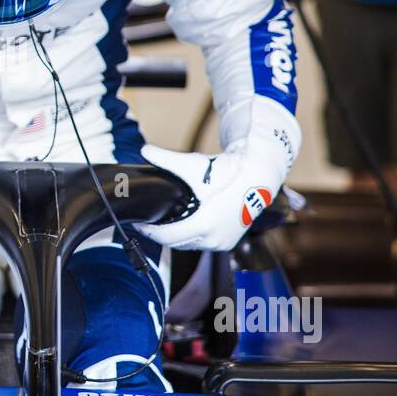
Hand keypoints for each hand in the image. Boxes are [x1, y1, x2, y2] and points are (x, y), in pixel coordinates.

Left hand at [134, 144, 280, 250]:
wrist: (256, 176)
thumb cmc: (226, 171)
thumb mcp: (193, 165)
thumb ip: (165, 159)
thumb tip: (144, 150)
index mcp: (204, 224)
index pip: (166, 237)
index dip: (149, 231)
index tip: (140, 223)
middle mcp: (213, 238)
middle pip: (176, 243)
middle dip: (160, 234)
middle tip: (149, 223)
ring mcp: (222, 243)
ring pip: (189, 245)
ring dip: (176, 237)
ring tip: (164, 224)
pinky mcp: (228, 242)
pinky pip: (203, 244)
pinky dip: (192, 237)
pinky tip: (184, 226)